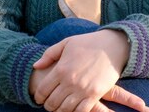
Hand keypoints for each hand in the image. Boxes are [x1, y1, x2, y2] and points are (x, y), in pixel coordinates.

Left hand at [30, 30, 148, 111]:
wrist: (112, 45)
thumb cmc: (88, 42)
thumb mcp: (66, 43)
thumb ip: (49, 54)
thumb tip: (36, 66)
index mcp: (61, 69)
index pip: (43, 90)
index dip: (38, 97)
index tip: (39, 98)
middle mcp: (70, 81)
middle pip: (52, 102)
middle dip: (48, 106)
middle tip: (49, 105)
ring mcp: (83, 89)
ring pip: (65, 109)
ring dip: (60, 110)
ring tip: (59, 108)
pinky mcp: (95, 94)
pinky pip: (81, 111)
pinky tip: (73, 109)